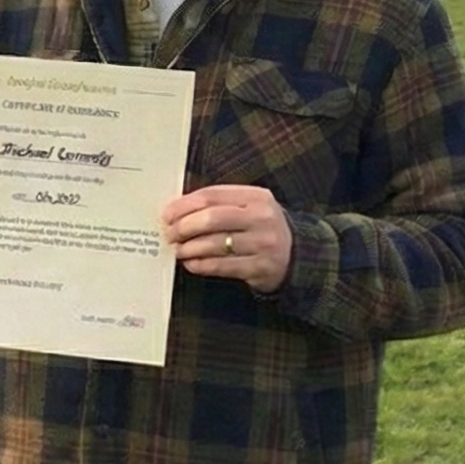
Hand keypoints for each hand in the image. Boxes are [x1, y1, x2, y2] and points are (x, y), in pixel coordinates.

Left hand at [163, 184, 292, 292]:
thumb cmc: (260, 228)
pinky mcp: (260, 267)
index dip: (184, 205)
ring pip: (215, 244)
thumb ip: (219, 204)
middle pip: (212, 218)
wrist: (297, 256)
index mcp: (256, 196)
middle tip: (170, 234)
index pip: (212, 196)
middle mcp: (261, 218)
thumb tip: (177, 210)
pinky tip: (191, 263)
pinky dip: (201, 265)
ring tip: (178, 250)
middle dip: (184, 227)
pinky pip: (222, 266)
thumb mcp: (249, 208)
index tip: (166, 214)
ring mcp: (263, 243)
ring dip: (190, 248)